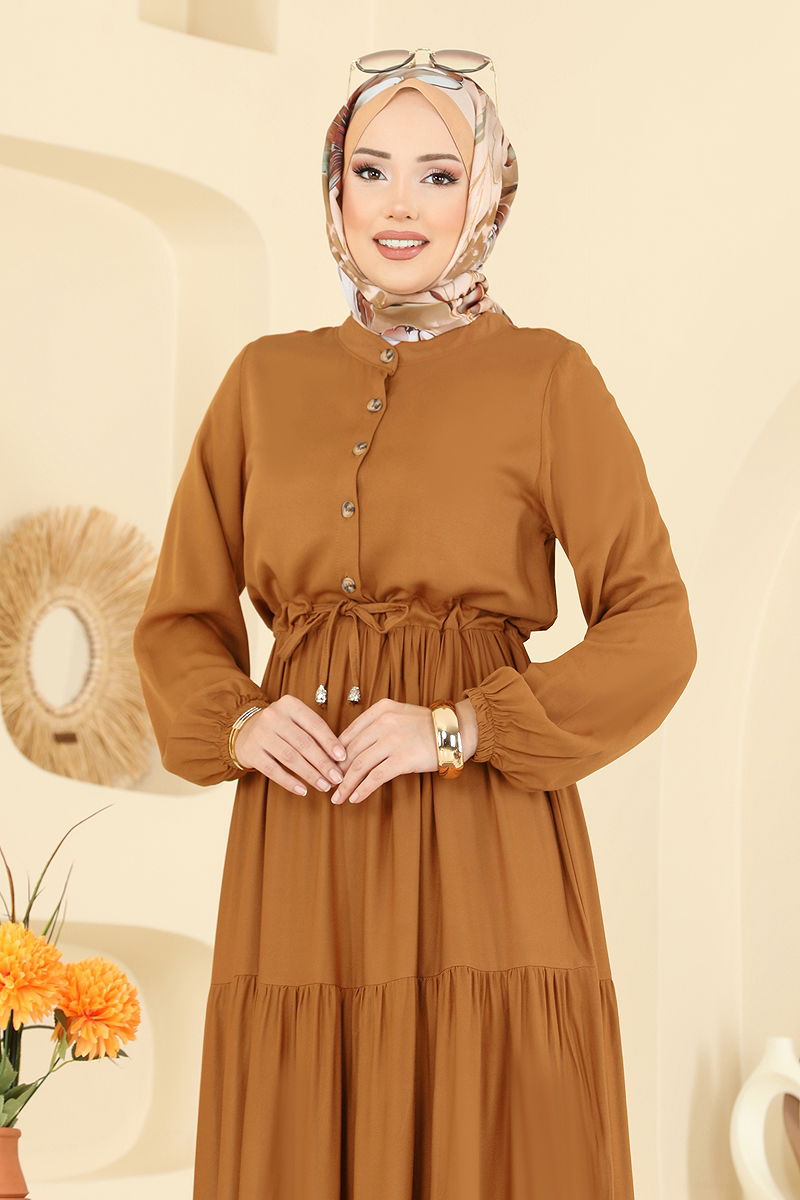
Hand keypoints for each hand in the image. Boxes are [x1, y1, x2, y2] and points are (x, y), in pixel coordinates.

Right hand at [233, 695, 347, 795]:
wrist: (245, 731)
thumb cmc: (281, 728)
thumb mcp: (296, 721)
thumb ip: (315, 734)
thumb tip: (339, 758)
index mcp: (289, 704)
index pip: (314, 724)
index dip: (330, 742)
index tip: (343, 758)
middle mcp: (273, 716)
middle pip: (304, 743)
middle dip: (323, 763)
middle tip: (337, 778)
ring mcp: (260, 734)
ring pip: (290, 757)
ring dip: (310, 774)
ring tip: (324, 786)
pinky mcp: (251, 752)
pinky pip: (273, 770)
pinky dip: (290, 782)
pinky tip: (303, 791)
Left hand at [329, 697, 478, 804]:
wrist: (454, 730)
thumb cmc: (425, 726)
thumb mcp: (398, 715)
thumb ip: (376, 725)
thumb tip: (349, 749)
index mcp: (380, 710)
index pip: (348, 733)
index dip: (335, 754)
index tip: (328, 768)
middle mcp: (383, 723)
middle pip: (351, 751)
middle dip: (336, 771)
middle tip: (328, 786)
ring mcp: (393, 740)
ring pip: (359, 765)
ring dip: (345, 784)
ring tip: (337, 797)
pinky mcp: (403, 759)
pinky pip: (376, 776)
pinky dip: (362, 789)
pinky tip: (355, 798)